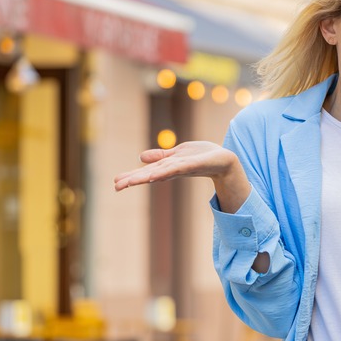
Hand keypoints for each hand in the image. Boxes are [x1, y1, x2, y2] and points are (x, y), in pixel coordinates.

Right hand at [114, 141, 242, 190]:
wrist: (224, 160)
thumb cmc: (202, 156)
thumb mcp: (177, 154)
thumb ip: (161, 156)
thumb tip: (141, 157)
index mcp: (168, 167)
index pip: (146, 171)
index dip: (132, 176)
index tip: (115, 183)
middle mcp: (173, 169)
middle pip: (150, 174)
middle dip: (133, 180)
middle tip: (116, 187)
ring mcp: (182, 168)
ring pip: (160, 172)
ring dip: (145, 177)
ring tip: (130, 182)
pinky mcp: (193, 165)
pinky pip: (177, 168)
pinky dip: (166, 172)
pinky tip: (154, 176)